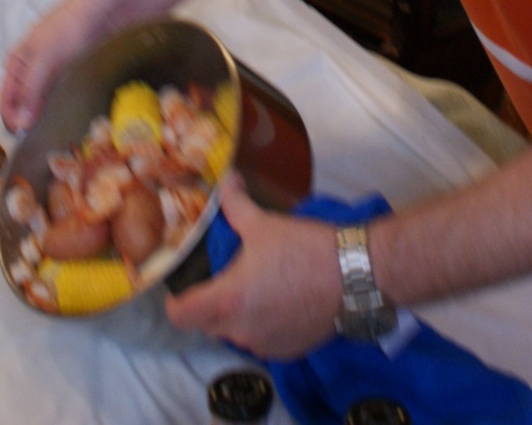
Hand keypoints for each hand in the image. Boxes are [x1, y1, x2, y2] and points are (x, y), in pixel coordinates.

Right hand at [0, 0, 106, 131]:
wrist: (109, 8)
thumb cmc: (70, 26)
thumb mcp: (45, 57)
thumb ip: (31, 90)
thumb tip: (20, 125)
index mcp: (18, 62)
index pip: (7, 99)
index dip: (11, 119)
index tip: (25, 140)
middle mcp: (35, 69)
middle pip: (26, 103)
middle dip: (31, 122)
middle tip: (44, 143)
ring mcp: (57, 72)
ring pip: (47, 103)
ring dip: (50, 118)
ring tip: (60, 135)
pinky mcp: (78, 74)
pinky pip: (67, 98)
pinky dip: (67, 110)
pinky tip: (75, 120)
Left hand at [165, 177, 342, 358]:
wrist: (356, 275)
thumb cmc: (306, 250)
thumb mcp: (264, 224)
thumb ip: (235, 205)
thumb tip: (225, 182)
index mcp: (228, 300)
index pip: (181, 316)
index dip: (175, 303)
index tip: (179, 292)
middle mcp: (241, 330)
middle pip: (207, 324)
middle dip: (209, 304)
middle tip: (225, 279)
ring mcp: (265, 344)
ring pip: (235, 333)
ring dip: (238, 315)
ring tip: (257, 287)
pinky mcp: (289, 350)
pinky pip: (262, 340)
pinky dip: (263, 325)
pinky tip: (280, 301)